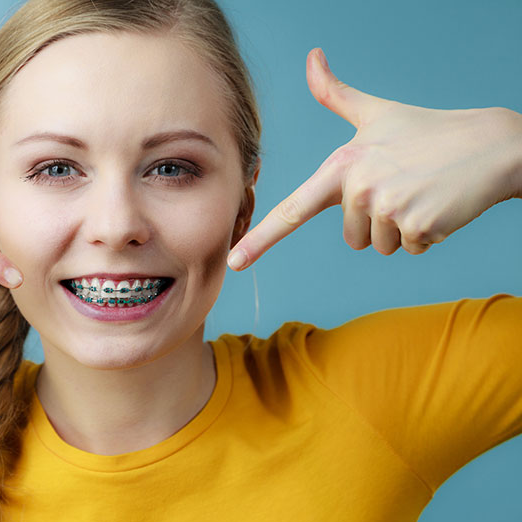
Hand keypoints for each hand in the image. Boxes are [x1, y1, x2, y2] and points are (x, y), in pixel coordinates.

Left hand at [228, 48, 521, 270]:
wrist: (489, 144)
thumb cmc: (426, 131)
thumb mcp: (375, 112)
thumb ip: (335, 94)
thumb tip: (312, 57)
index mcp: (341, 166)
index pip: (292, 210)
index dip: (261, 238)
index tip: (233, 262)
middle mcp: (357, 189)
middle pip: (351, 237)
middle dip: (377, 221)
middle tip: (402, 187)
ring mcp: (387, 208)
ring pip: (379, 246)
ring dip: (401, 229)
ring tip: (419, 193)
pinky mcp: (417, 226)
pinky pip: (410, 249)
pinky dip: (426, 234)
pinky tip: (437, 204)